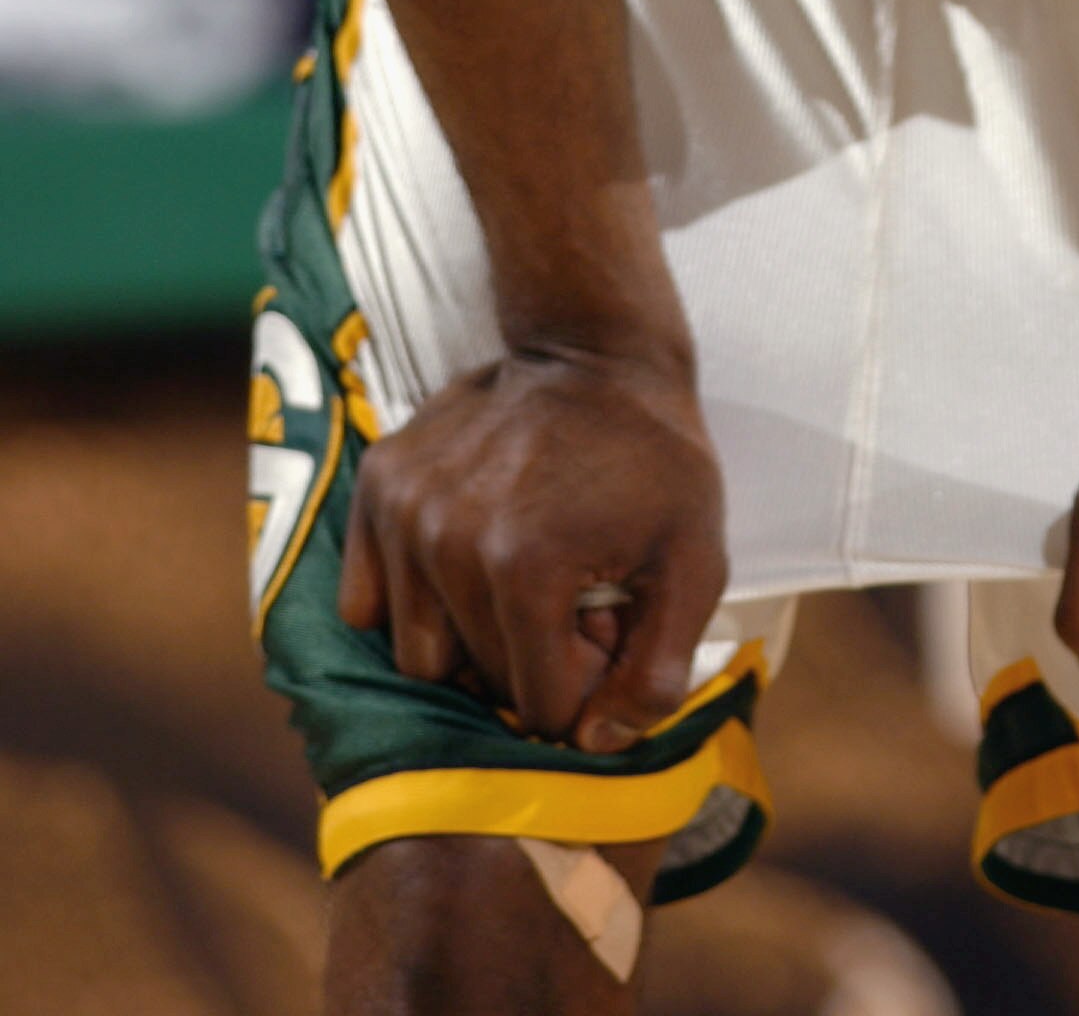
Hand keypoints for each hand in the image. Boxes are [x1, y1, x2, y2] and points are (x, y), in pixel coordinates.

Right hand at [338, 346, 726, 750]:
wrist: (597, 349)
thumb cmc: (654, 460)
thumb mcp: (695, 562)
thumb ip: (657, 671)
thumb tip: (597, 747)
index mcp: (526, 568)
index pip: (539, 705)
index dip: (582, 685)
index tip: (605, 633)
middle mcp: (448, 543)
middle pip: (475, 682)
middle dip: (529, 665)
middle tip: (570, 607)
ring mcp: (404, 511)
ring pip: (417, 653)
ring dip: (469, 641)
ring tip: (521, 584)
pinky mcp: (378, 484)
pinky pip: (365, 601)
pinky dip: (410, 604)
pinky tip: (463, 568)